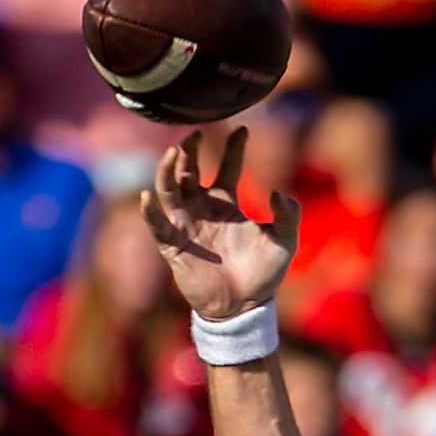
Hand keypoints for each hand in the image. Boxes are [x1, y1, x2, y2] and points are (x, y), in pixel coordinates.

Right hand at [142, 125, 297, 323]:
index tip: (243, 128)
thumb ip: (288, 215)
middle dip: (190, 149)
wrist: (245, 307)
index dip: (234, 147)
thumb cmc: (263, 274)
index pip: (227, 166)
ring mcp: (186, 225)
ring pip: (169, 189)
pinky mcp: (174, 246)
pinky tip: (147, 197)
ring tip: (174, 153)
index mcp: (226, 203)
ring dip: (168, 170)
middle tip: (196, 132)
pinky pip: (157, 225)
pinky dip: (150, 211)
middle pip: (189, 170)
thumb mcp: (284, 242)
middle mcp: (202, 208)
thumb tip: (278, 192)